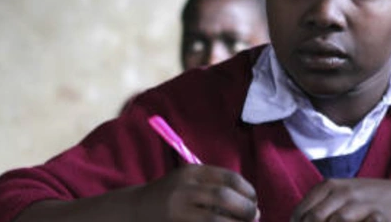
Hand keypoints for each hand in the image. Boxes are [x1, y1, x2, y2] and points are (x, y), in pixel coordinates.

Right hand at [131, 164, 259, 221]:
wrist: (135, 209)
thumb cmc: (171, 196)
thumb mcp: (189, 182)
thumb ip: (214, 186)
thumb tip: (251, 203)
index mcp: (191, 173)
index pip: (228, 178)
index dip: (247, 190)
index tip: (254, 200)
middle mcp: (184, 189)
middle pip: (223, 197)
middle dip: (245, 209)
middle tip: (255, 216)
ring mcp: (178, 211)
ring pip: (214, 220)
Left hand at [291, 178, 390, 221]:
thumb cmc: (366, 199)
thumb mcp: (341, 195)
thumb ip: (320, 207)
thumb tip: (297, 221)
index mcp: (329, 186)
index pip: (301, 212)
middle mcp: (343, 192)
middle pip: (315, 218)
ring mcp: (361, 203)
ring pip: (336, 221)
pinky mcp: (378, 216)